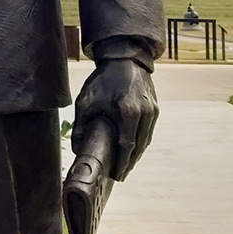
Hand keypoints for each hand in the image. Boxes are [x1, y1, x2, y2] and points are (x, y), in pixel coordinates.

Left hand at [72, 58, 157, 180]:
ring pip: (146, 139)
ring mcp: (152, 110)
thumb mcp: (86, 102)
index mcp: (128, 112)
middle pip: (139, 147)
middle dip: (130, 163)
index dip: (122, 164)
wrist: (124, 57)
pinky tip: (133, 147)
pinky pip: (149, 130)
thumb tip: (77, 149)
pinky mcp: (155, 106)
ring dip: (137, 154)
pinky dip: (141, 141)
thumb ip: (80, 128)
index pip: (127, 147)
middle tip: (121, 175)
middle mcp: (144, 113)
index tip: (117, 176)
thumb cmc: (104, 79)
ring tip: (126, 164)